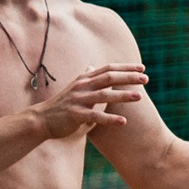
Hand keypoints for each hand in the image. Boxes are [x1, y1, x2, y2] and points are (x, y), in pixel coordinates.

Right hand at [30, 64, 147, 137]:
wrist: (42, 119)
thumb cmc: (63, 105)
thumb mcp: (75, 88)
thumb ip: (87, 79)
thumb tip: (93, 66)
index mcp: (84, 80)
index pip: (108, 69)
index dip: (125, 68)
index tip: (142, 68)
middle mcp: (82, 86)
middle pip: (108, 78)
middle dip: (128, 78)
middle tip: (146, 79)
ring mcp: (78, 100)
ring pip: (104, 95)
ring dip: (122, 96)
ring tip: (139, 97)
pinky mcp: (75, 114)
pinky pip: (95, 116)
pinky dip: (110, 119)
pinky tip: (123, 121)